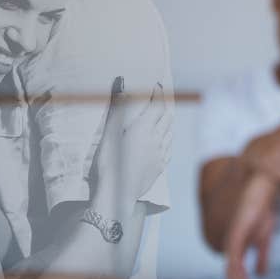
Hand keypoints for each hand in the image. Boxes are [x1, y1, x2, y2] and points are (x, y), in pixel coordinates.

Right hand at [94, 78, 171, 202]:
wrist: (117, 194)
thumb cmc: (108, 163)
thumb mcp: (108, 134)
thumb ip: (116, 108)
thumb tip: (121, 84)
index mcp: (144, 128)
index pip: (157, 105)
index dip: (158, 94)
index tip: (157, 85)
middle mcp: (156, 139)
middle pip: (167, 116)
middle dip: (166, 104)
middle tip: (163, 95)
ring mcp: (160, 154)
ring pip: (170, 131)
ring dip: (169, 119)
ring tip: (166, 113)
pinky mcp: (160, 167)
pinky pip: (169, 147)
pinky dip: (169, 136)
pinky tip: (166, 138)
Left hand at [223, 170, 277, 278]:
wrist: (262, 189)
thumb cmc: (262, 210)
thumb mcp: (264, 238)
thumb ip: (262, 256)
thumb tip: (262, 276)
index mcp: (237, 247)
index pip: (235, 271)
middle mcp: (231, 244)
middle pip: (231, 272)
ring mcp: (233, 238)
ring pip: (232, 266)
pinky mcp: (237, 232)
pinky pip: (235, 254)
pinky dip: (237, 268)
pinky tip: (241, 277)